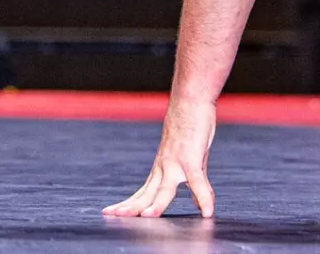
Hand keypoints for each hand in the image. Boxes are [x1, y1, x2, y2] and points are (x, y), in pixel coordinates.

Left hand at [104, 97, 217, 217]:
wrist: (190, 101)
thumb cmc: (190, 128)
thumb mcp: (192, 161)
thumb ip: (193, 184)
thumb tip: (198, 204)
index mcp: (161, 168)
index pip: (142, 191)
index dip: (129, 203)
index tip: (112, 212)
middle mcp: (163, 167)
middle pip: (146, 192)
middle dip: (131, 206)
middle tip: (112, 216)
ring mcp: (176, 162)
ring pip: (165, 189)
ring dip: (157, 204)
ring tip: (147, 217)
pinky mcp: (191, 157)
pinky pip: (197, 181)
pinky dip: (203, 197)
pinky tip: (207, 212)